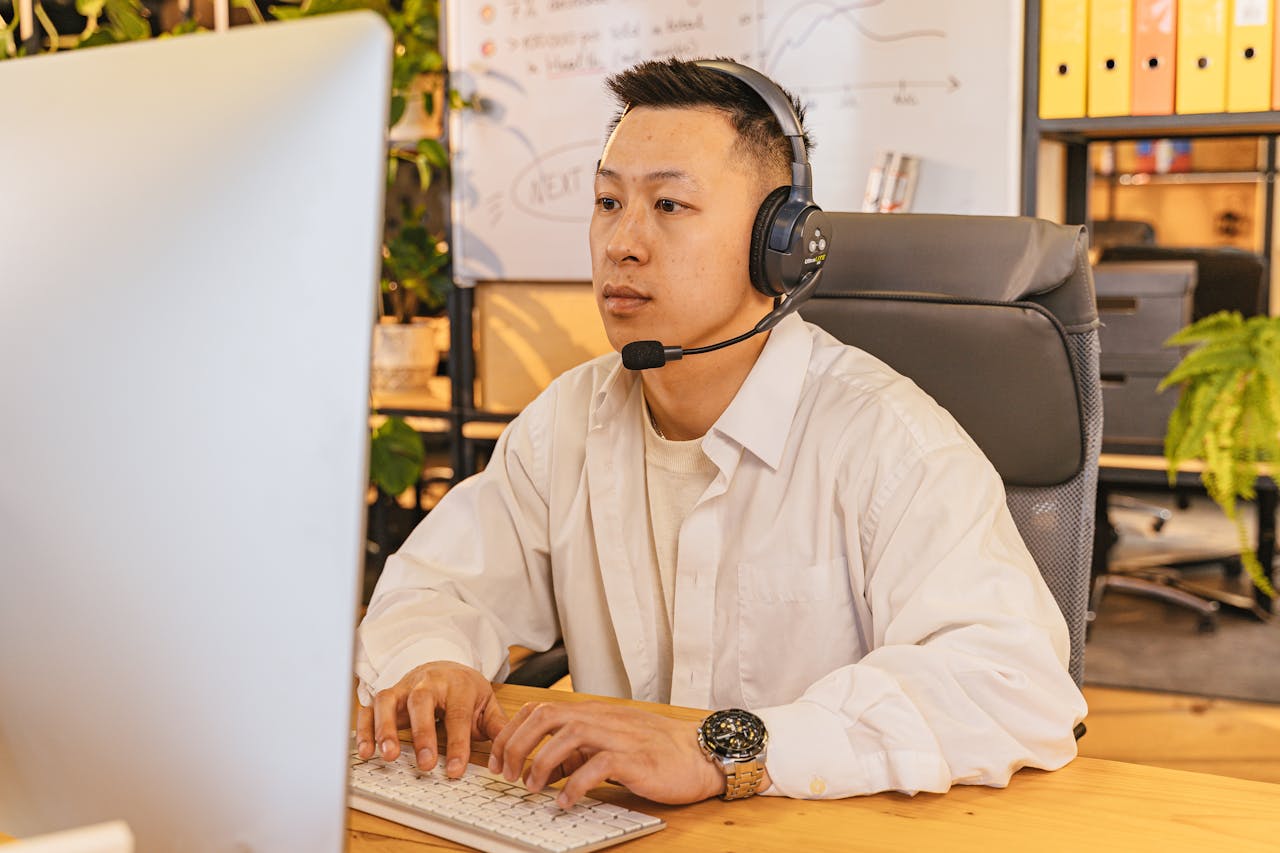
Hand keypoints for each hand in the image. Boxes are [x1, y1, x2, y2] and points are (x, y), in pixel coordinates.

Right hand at [355, 661, 508, 778]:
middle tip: (425, 764)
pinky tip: (366, 751)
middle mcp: (428, 682)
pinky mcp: (387, 695)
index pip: (457, 714)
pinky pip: (370, 708)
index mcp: (458, 685)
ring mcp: (404, 687)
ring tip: (387, 756)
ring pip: (389, 700)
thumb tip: (506, 754)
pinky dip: (365, 728)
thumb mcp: (486, 704)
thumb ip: (497, 727)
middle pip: (421, 702)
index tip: (456, 770)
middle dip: (422, 733)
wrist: (445, 666)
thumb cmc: (465, 691)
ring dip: (386, 728)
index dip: (457, 743)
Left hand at [487, 701, 725, 806]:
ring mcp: (618, 736)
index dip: (511, 733)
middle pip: (546, 716)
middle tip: (508, 775)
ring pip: (567, 734)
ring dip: (541, 763)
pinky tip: (565, 802)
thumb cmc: (657, 751)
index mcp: (593, 713)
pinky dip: (574, 785)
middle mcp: (602, 719)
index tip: (498, 760)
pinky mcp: (634, 759)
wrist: (701, 753)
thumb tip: (546, 768)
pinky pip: (597, 765)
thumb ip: (579, 750)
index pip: (540, 708)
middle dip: (516, 744)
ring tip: (532, 789)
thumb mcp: (611, 744)